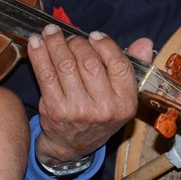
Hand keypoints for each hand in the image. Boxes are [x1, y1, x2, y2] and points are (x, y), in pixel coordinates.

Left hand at [28, 23, 152, 163]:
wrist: (72, 146)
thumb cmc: (98, 114)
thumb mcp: (121, 97)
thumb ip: (132, 67)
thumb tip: (144, 43)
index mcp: (125, 103)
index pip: (119, 65)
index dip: (105, 45)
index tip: (94, 35)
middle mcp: (103, 108)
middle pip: (89, 61)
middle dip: (76, 42)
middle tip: (69, 37)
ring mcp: (77, 110)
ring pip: (65, 64)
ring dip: (55, 43)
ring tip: (50, 33)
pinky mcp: (55, 109)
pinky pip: (45, 74)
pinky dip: (39, 55)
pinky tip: (36, 43)